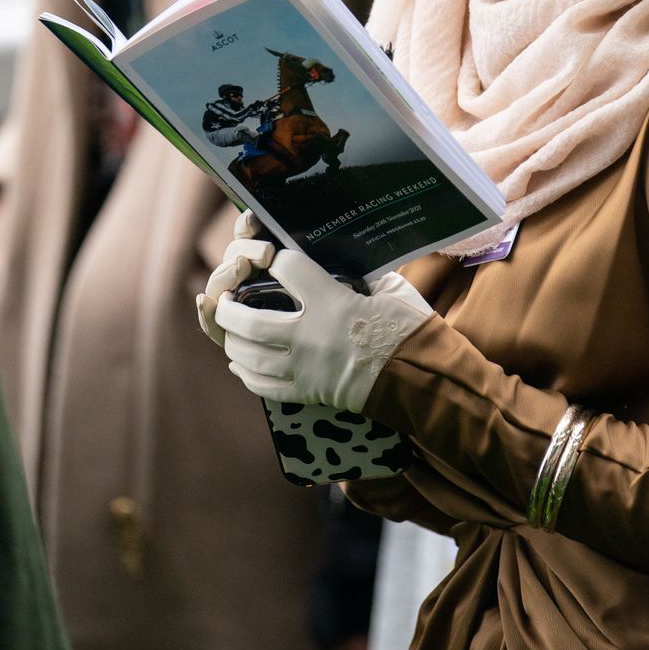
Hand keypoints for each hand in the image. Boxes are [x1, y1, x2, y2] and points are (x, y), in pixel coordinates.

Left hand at [197, 210, 433, 410]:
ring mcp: (306, 368)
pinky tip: (240, 363)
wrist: (422, 379)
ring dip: (233, 341)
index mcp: (332, 303)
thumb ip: (360, 273)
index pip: (287, 269)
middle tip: (226, 300)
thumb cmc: (409, 328)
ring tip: (230, 330)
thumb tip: (343, 257)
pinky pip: (264, 387)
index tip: (275, 259)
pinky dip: (246, 374)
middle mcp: (311, 336)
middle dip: (229, 309)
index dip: (277, 260)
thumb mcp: (390, 288)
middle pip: (249, 321)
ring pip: (250, 356)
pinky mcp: (309, 392)